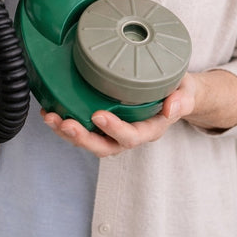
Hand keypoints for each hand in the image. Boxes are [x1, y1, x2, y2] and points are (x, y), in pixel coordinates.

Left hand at [41, 74, 196, 157]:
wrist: (175, 91)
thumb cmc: (178, 90)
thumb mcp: (186, 92)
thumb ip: (181, 100)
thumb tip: (172, 107)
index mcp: (150, 129)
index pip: (132, 136)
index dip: (114, 129)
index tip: (98, 115)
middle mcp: (130, 134)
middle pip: (104, 146)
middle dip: (83, 138)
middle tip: (66, 124)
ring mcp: (114, 131)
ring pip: (89, 140)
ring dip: (68, 132)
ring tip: (51, 118)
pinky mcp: (102, 123)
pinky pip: (83, 129)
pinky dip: (64, 122)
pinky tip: (50, 110)